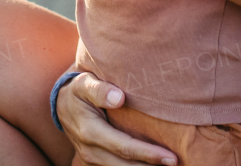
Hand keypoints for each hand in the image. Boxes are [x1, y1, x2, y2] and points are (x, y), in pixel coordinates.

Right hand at [56, 72, 177, 165]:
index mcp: (90, 132)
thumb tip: (119, 98)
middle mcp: (90, 151)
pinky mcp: (96, 162)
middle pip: (126, 165)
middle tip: (177, 164)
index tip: (171, 157)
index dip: (148, 154)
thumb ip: (100, 90)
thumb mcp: (84, 84)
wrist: (62, 105)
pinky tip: (151, 165)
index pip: (124, 147)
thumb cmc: (79, 91)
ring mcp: (92, 159)